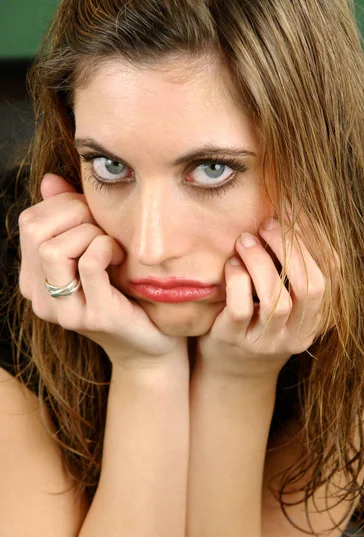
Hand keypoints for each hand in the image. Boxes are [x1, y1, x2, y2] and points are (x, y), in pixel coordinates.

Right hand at [18, 174, 186, 369]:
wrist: (151, 345)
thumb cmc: (124, 293)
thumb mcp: (93, 251)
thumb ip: (70, 218)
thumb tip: (51, 181)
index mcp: (34, 280)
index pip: (29, 221)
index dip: (63, 206)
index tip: (93, 217)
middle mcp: (40, 298)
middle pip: (36, 229)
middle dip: (76, 214)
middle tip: (103, 228)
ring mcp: (64, 311)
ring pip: (53, 248)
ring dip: (90, 233)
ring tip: (111, 246)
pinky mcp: (94, 317)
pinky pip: (89, 263)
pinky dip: (105, 247)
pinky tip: (119, 256)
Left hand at [195, 214, 338, 378]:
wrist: (233, 370)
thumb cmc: (261, 322)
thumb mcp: (288, 302)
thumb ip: (295, 270)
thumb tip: (290, 214)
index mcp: (317, 318)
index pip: (332, 273)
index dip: (315, 238)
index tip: (293, 212)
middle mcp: (297, 333)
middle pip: (312, 287)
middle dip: (290, 248)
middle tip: (268, 224)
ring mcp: (267, 341)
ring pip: (277, 300)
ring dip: (261, 261)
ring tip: (245, 240)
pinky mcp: (235, 341)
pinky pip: (242, 309)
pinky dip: (238, 280)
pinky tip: (232, 264)